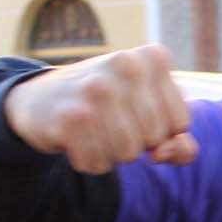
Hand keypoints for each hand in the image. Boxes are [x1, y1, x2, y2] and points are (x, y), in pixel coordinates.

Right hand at [4, 44, 194, 173]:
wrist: (40, 98)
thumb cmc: (109, 107)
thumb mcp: (149, 112)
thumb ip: (179, 140)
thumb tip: (164, 153)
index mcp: (152, 58)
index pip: (180, 123)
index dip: (161, 132)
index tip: (137, 114)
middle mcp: (126, 64)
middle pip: (154, 139)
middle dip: (136, 143)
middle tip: (110, 122)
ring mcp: (96, 88)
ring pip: (127, 153)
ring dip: (111, 155)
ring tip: (95, 131)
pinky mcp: (70, 115)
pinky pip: (97, 164)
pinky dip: (89, 162)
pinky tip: (75, 140)